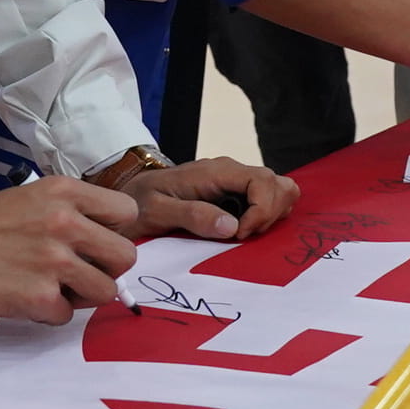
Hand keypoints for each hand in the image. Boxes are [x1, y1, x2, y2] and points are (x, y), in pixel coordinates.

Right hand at [0, 178, 141, 321]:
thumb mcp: (34, 197)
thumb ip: (73, 212)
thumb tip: (106, 244)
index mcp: (66, 192)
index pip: (127, 213)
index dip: (115, 231)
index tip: (96, 242)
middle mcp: (66, 223)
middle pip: (126, 256)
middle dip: (108, 269)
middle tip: (82, 272)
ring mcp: (55, 262)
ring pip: (106, 291)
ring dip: (82, 296)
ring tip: (55, 288)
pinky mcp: (40, 297)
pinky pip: (68, 316)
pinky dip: (50, 313)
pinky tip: (28, 298)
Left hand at [126, 156, 299, 241]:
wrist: (131, 194)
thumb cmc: (141, 201)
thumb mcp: (158, 211)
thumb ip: (193, 215)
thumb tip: (232, 226)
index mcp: (216, 172)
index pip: (262, 181)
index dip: (262, 210)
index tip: (240, 234)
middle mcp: (231, 172)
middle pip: (278, 184)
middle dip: (269, 215)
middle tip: (242, 236)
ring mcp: (236, 182)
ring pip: (278, 191)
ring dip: (271, 216)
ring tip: (244, 234)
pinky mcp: (236, 194)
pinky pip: (267, 200)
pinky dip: (265, 217)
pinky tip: (242, 231)